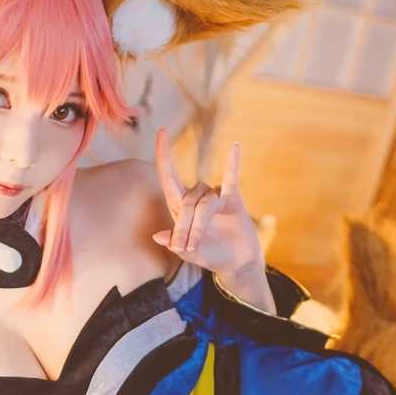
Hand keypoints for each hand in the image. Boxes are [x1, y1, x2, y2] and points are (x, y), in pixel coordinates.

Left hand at [153, 127, 262, 279]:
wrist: (237, 262)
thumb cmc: (210, 256)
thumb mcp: (189, 255)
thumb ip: (175, 245)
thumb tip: (158, 236)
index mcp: (180, 207)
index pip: (169, 177)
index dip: (164, 155)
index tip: (162, 132)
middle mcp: (196, 198)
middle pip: (187, 201)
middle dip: (186, 226)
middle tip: (188, 248)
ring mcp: (215, 197)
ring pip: (205, 202)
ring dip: (201, 223)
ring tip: (198, 245)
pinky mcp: (233, 198)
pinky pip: (231, 178)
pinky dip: (233, 163)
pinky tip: (235, 147)